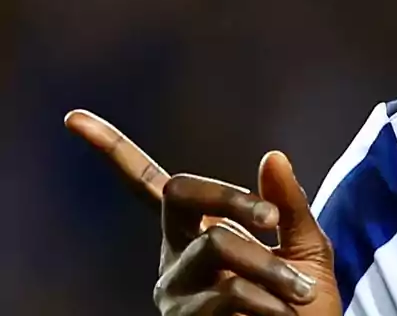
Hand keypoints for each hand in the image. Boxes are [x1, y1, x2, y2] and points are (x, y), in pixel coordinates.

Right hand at [64, 110, 342, 315]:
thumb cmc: (301, 301)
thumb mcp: (305, 244)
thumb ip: (287, 204)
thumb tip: (272, 155)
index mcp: (196, 230)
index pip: (149, 184)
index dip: (113, 150)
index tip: (74, 118)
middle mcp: (174, 256)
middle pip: (181, 194)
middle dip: (234, 198)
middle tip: (273, 222)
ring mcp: (174, 290)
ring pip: (218, 245)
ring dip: (270, 267)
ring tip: (297, 292)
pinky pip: (229, 289)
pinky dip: (268, 298)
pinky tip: (279, 314)